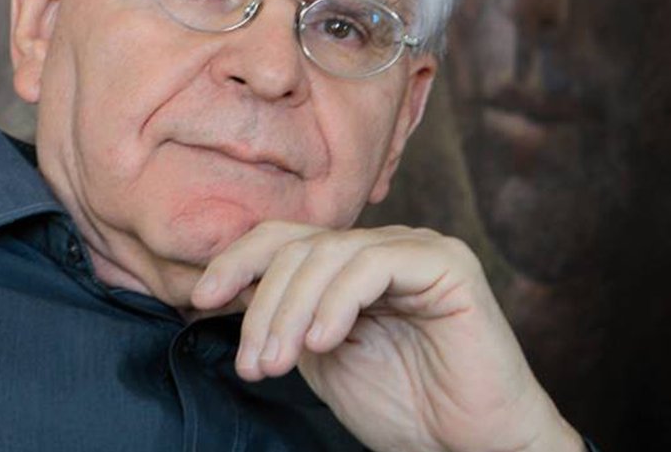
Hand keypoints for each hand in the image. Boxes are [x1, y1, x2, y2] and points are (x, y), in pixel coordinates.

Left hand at [190, 221, 583, 451]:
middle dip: (264, 304)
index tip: (201, 299)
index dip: (238, 260)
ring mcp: (417, 249)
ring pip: (330, 254)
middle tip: (254, 364)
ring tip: (278, 363)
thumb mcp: (321, 357)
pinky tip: (322, 342)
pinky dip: (337, 301)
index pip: (285, 239)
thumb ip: (287, 318)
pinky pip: (374, 263)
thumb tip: (224, 288)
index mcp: (353, 264)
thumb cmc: (405, 406)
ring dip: (292, 310)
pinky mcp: (446, 263)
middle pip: (301, 247)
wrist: (469, 445)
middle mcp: (384, 246)